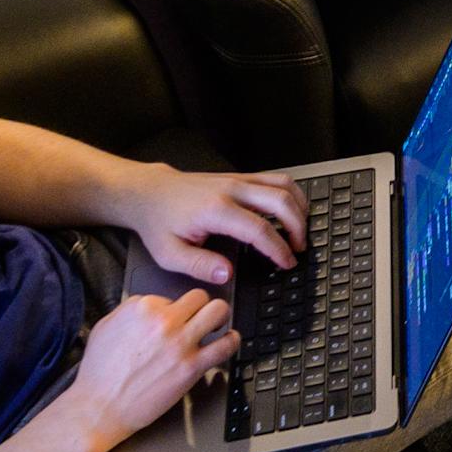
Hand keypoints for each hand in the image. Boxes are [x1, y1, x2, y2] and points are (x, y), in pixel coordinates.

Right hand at [64, 290, 236, 451]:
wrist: (96, 410)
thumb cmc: (98, 373)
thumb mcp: (106, 326)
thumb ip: (131, 309)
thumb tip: (153, 303)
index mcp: (143, 307)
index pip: (174, 294)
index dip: (174, 308)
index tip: (174, 318)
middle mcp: (164, 321)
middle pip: (201, 296)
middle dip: (201, 306)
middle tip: (200, 316)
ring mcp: (180, 343)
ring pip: (219, 311)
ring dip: (220, 317)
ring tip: (217, 324)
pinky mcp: (190, 367)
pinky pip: (225, 345)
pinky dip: (231, 341)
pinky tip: (228, 341)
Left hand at [118, 164, 305, 286]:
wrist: (151, 193)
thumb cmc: (159, 223)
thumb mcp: (169, 254)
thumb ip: (200, 266)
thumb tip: (228, 274)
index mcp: (216, 210)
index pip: (259, 229)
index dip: (278, 248)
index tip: (287, 262)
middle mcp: (233, 190)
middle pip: (281, 201)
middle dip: (297, 226)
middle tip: (299, 248)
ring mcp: (239, 179)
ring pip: (284, 185)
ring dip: (299, 206)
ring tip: (300, 229)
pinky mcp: (241, 176)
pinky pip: (277, 178)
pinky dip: (291, 193)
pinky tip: (291, 210)